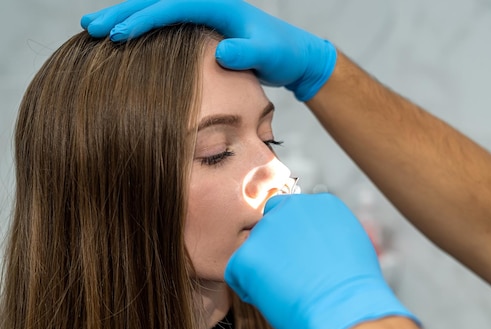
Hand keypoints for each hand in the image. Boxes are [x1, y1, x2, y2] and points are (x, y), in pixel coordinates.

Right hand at [80, 0, 336, 100]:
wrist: (293, 56)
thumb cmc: (281, 54)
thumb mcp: (267, 55)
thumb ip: (247, 54)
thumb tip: (222, 53)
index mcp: (218, 3)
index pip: (172, 6)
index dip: (144, 19)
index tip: (120, 36)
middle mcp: (206, 2)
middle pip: (155, 1)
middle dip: (122, 13)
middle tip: (91, 29)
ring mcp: (201, 12)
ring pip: (153, 8)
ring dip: (124, 17)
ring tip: (93, 30)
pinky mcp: (199, 24)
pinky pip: (162, 22)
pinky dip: (140, 27)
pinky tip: (120, 37)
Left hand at [225, 194, 418, 328]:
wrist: (344, 307)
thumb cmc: (355, 289)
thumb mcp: (352, 246)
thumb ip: (329, 235)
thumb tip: (318, 244)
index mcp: (320, 204)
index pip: (294, 214)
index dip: (294, 239)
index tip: (301, 260)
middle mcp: (291, 207)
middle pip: (271, 225)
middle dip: (276, 249)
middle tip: (292, 277)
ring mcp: (267, 229)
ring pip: (254, 250)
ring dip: (264, 269)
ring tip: (288, 291)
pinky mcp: (247, 254)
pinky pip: (238, 272)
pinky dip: (250, 289)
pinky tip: (274, 299)